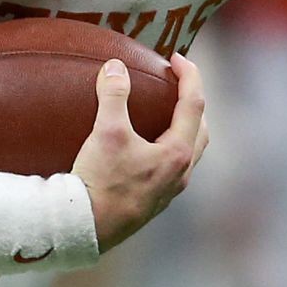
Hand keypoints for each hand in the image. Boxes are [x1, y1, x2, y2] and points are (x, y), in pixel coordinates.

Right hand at [74, 54, 207, 253]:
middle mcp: (180, 173)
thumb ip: (114, 95)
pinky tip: (145, 150)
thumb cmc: (101, 181)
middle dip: (193, 105)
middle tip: (178, 87)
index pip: (194, 104)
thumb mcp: (107, 132)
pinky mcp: (153, 203)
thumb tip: (115, 67)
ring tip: (166, 117)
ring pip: (188, 154)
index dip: (190, 76)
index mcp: (177, 153)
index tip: (177, 59)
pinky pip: (171, 170)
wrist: (86, 228)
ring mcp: (168, 191)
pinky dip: (167, 150)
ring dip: (184, 130)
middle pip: (200, 131)